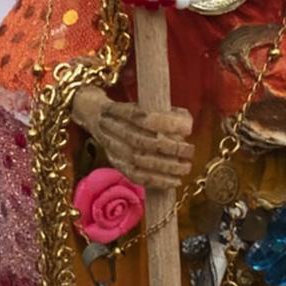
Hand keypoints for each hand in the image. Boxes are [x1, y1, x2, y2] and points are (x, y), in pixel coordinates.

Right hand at [74, 98, 195, 194]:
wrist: (96, 117)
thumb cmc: (131, 111)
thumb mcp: (147, 103)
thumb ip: (168, 113)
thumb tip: (186, 128)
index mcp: (119, 110)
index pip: (141, 117)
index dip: (166, 124)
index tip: (187, 128)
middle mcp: (112, 130)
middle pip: (141, 141)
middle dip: (170, 149)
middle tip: (189, 151)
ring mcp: (112, 149)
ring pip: (138, 162)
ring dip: (166, 167)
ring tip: (185, 168)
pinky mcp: (116, 164)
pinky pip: (136, 177)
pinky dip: (157, 181)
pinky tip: (173, 182)